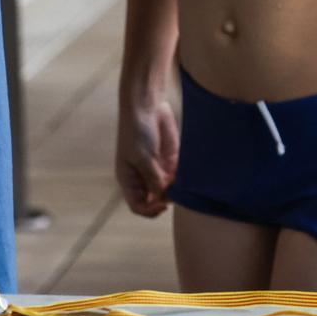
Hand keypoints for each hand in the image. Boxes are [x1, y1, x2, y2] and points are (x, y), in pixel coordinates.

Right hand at [116, 97, 178, 216]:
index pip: (138, 206)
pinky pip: (179, 176)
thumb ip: (154, 179)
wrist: (147, 105)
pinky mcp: (171, 160)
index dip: (150, 210)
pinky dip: (184, 178)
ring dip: (177, 189)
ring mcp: (158, 169)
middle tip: (175, 192)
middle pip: (156, 201)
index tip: (163, 205)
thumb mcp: (143, 158)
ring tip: (180, 179)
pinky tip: (186, 172)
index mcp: (130, 180)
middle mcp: (143, 177)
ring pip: (170, 190)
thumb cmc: (137, 131)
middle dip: (166, 200)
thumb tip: (164, 198)